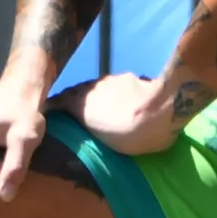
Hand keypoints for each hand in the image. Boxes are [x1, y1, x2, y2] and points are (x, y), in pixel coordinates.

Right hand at [50, 72, 202, 156]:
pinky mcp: (129, 76)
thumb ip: (93, 132)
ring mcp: (110, 79)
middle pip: (79, 93)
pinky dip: (116, 93)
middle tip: (80, 114)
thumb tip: (88, 130)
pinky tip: (125, 102)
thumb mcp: (105, 141)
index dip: (56, 107)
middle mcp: (91, 87)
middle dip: (77, 101)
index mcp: (80, 104)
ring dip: (98, 97)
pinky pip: (116, 85)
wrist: (162, 110)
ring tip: (104, 110)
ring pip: (98, 88)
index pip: (59, 101)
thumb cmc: (131, 134)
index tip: (54, 114)